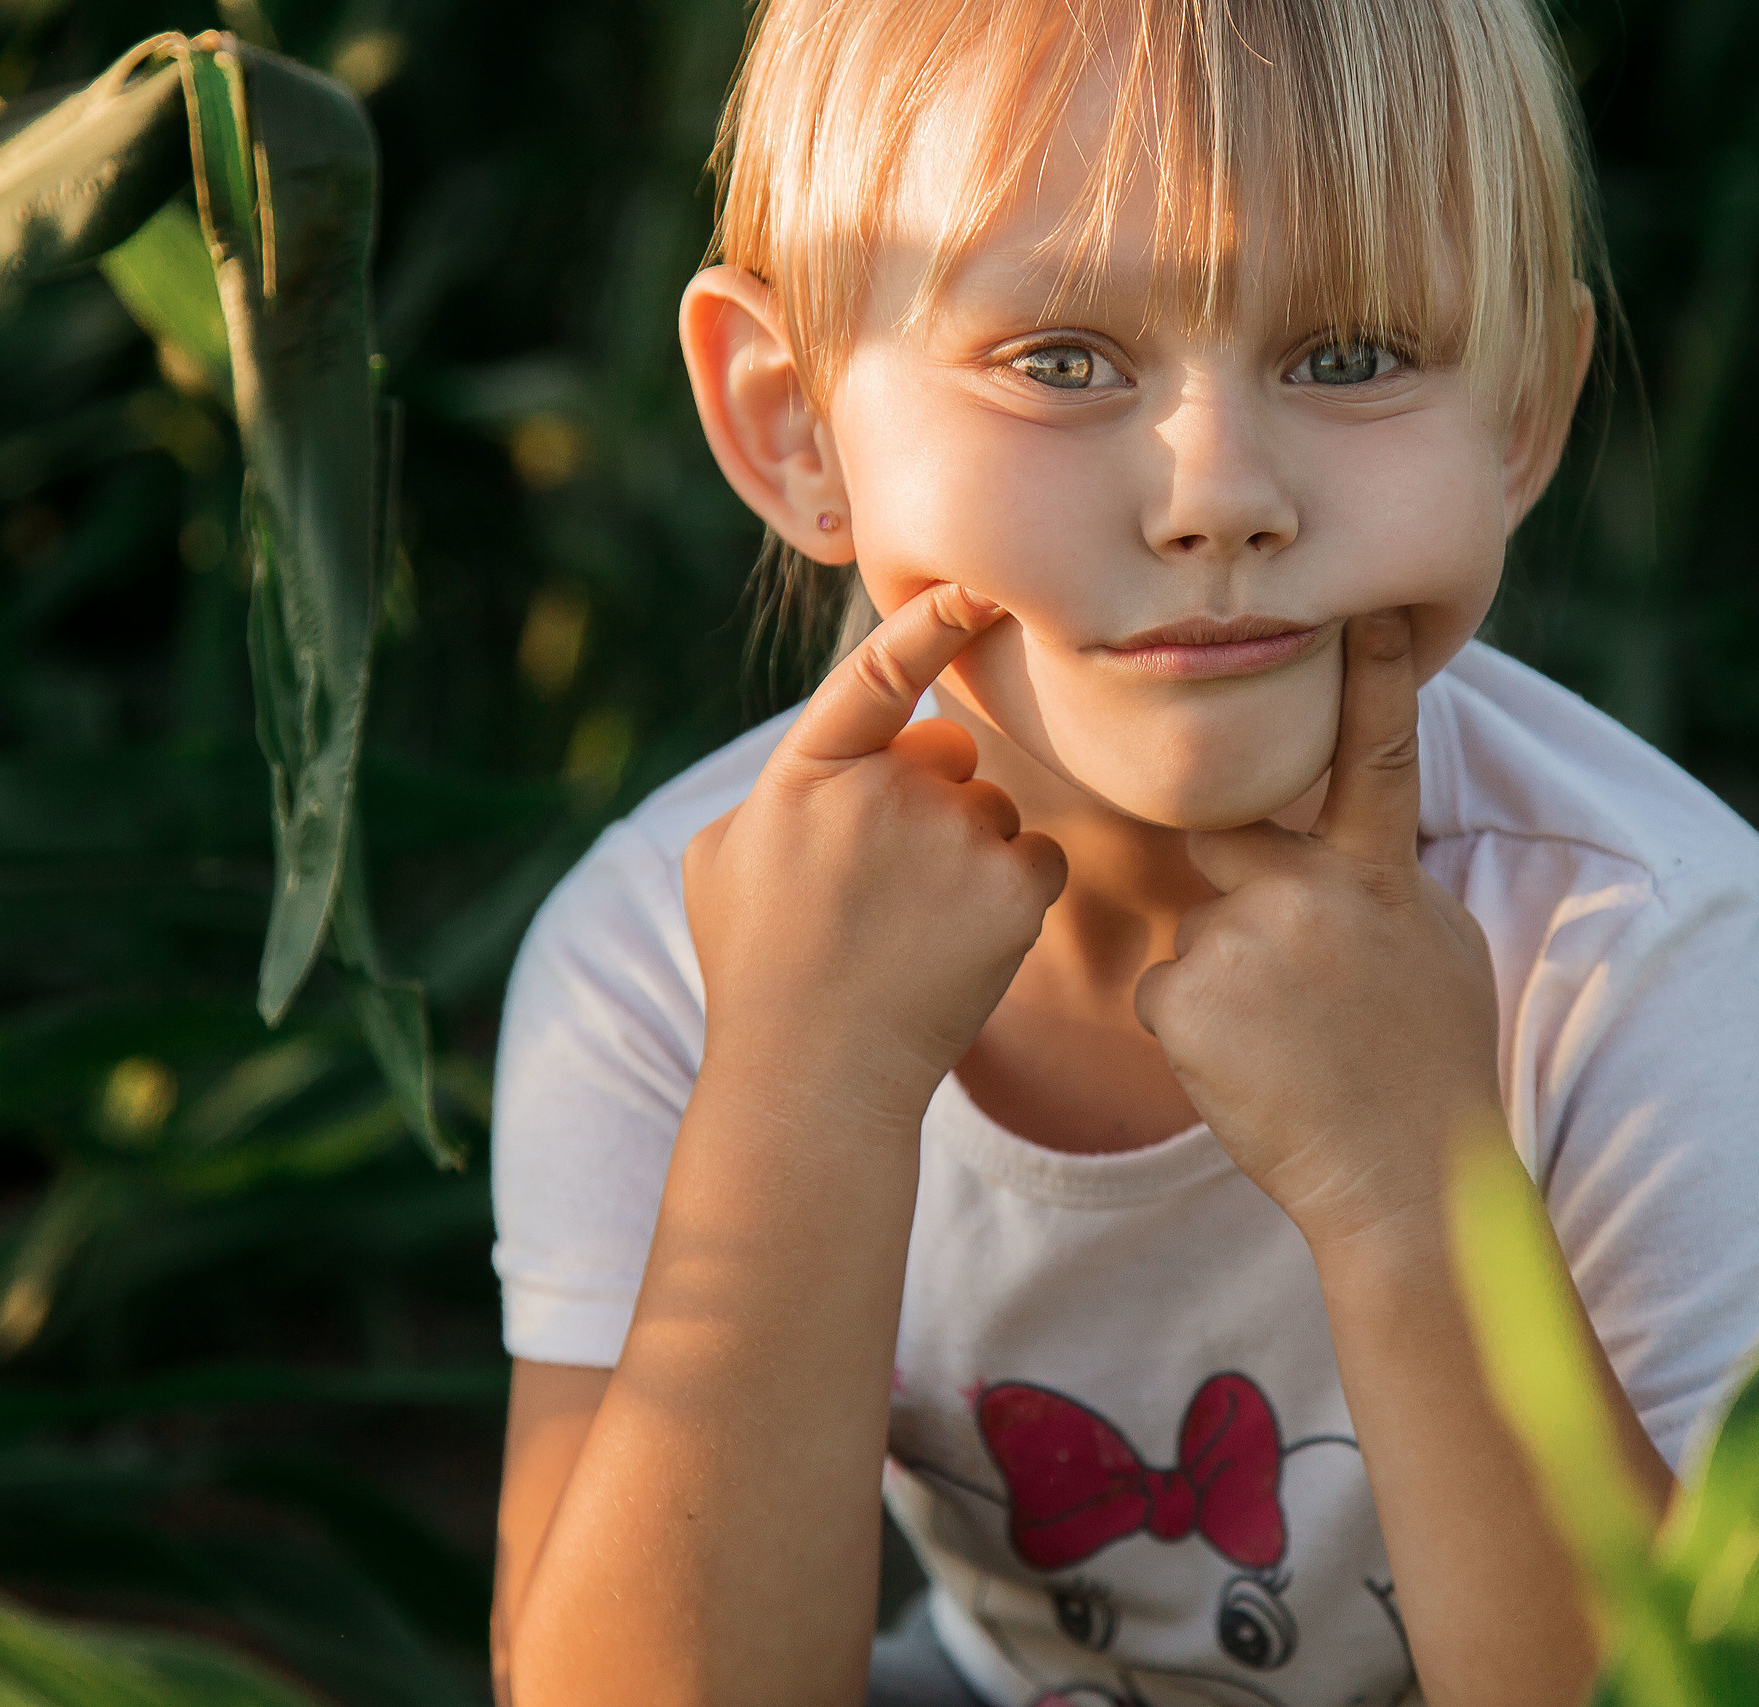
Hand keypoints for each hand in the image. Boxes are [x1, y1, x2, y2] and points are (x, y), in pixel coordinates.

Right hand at [683, 582, 1067, 1124]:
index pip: (875, 673)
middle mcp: (882, 791)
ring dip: (972, 853)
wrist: (812, 1080)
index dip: (930, 620)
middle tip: (886, 888)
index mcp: (805, 774)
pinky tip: (962, 944)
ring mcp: (953, 838)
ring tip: (914, 931)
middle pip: (947, 755)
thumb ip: (784, 786)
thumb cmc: (758, 971)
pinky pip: (1037, 859)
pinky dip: (1014, 894)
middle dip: (934, 799)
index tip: (978, 584)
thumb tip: (851, 749)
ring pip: (994, 811)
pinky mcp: (1011, 890)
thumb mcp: (722, 859)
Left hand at [1134, 611, 1500, 1250]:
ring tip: (1288, 1050)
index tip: (1361, 605)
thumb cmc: (1433, 1066)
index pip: (1375, 752)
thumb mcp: (1439, 948)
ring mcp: (1240, 941)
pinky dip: (1196, 1032)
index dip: (1370, 674)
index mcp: (1380, 874)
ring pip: (1200, 933)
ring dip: (1225, 983)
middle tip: (1293, 975)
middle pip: (1228, 841)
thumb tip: (1353, 839)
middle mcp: (1307, 891)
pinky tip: (1251, 1072)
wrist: (1406, 1182)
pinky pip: (1168, 992)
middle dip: (1241, 888)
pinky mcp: (1182, 998)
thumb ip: (1384, 880)